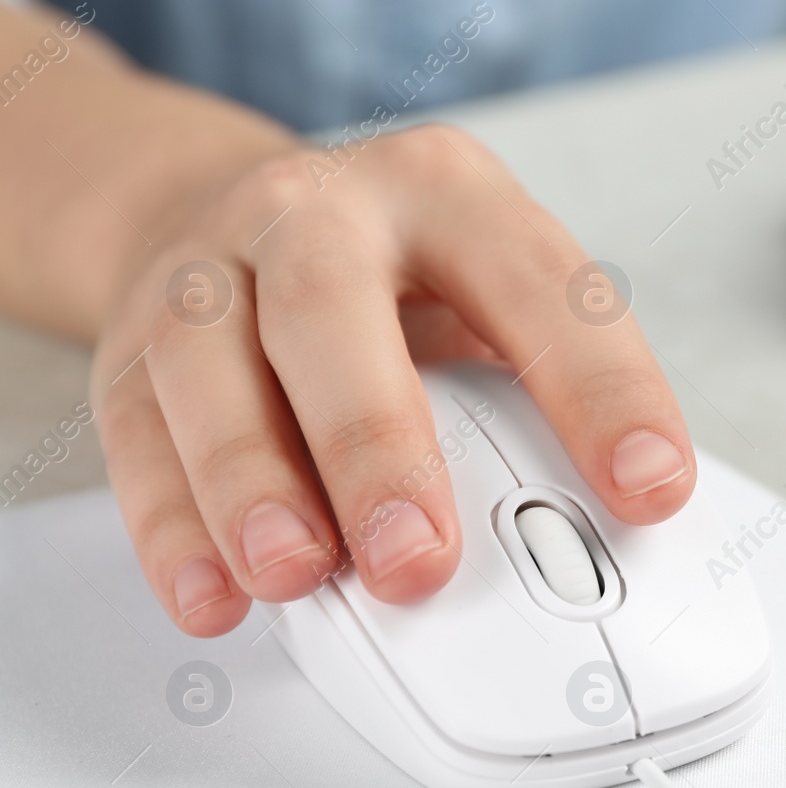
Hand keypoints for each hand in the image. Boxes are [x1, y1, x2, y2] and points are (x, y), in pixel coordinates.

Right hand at [91, 124, 692, 636]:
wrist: (232, 214)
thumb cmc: (397, 278)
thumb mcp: (488, 293)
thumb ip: (535, 392)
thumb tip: (610, 522)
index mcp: (449, 194)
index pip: (538, 283)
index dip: (601, 387)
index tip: (648, 488)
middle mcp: (322, 214)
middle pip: (332, 310)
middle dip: (377, 443)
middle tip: (419, 561)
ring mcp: (213, 269)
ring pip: (212, 365)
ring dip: (254, 484)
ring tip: (300, 576)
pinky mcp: (134, 346)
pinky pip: (140, 435)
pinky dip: (173, 525)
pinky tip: (216, 594)